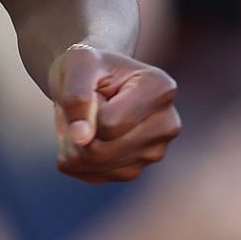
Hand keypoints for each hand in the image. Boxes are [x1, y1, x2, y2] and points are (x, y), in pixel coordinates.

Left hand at [48, 44, 180, 182]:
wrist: (92, 77)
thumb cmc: (87, 65)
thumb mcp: (76, 64)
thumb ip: (77, 96)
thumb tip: (82, 138)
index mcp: (160, 89)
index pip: (109, 124)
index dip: (84, 109)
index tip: (92, 88)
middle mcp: (167, 124)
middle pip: (103, 150)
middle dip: (75, 130)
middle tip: (80, 107)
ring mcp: (156, 151)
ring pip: (97, 166)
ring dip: (73, 144)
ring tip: (82, 120)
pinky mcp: (137, 168)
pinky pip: (94, 175)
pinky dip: (76, 158)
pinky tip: (82, 136)